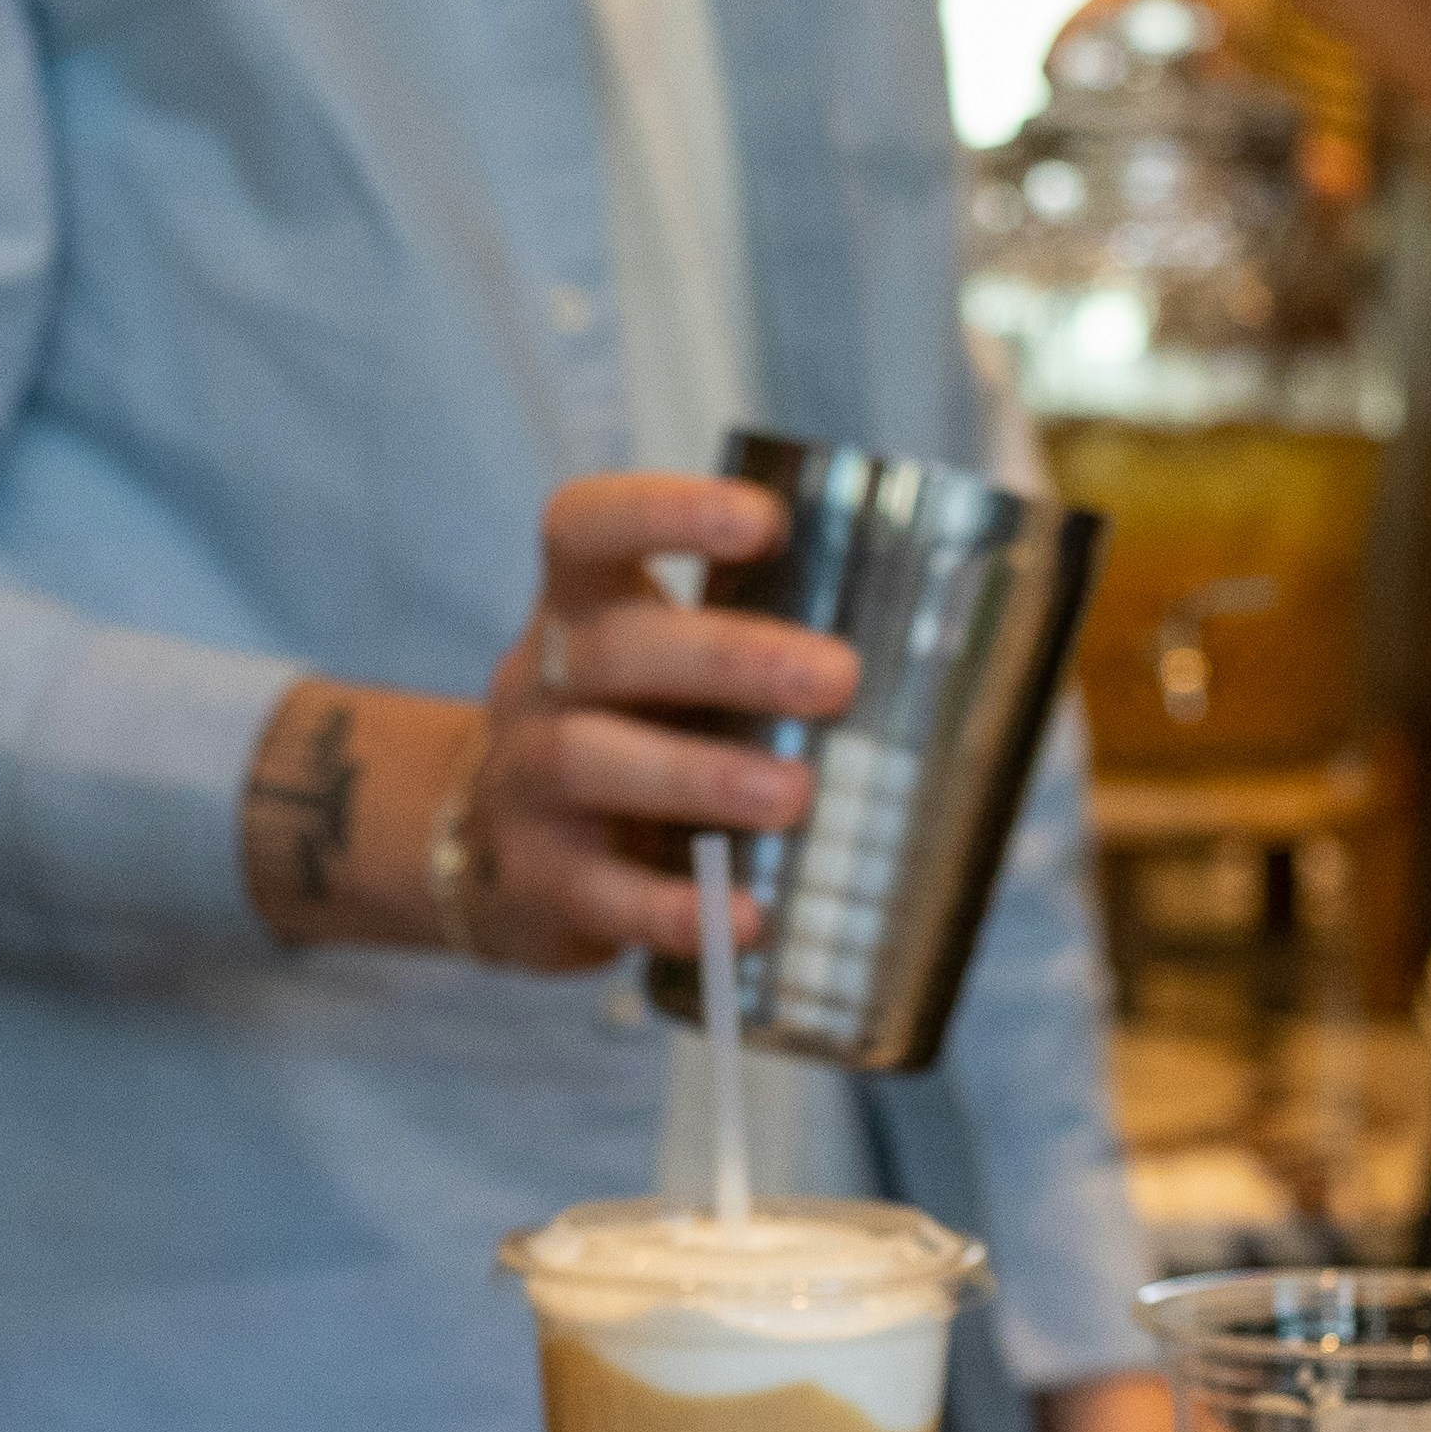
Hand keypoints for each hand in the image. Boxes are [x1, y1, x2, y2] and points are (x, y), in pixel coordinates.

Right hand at [231, 475, 858, 961]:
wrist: (491, 848)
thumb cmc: (629, 732)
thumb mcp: (659, 669)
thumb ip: (750, 652)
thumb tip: (939, 652)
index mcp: (580, 607)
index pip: (587, 528)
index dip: (665, 513)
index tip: (764, 524)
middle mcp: (539, 682)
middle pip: (614, 650)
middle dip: (729, 659)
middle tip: (836, 679)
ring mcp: (524, 782)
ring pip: (591, 761)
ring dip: (699, 775)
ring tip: (794, 796)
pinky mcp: (534, 881)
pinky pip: (597, 893)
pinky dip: (672, 907)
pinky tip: (745, 918)